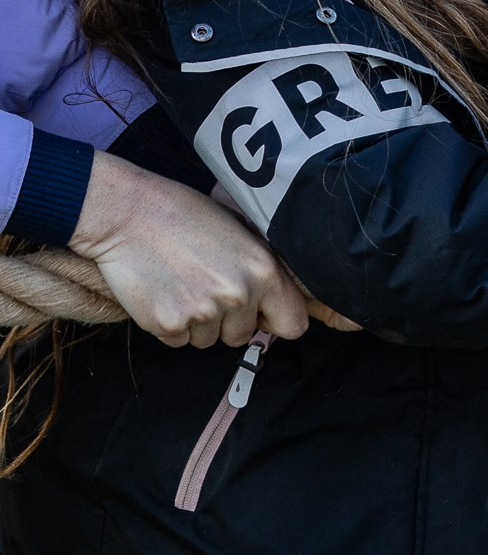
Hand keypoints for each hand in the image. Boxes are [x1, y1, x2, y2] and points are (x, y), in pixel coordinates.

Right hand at [71, 152, 308, 346]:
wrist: (127, 214)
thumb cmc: (184, 215)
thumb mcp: (240, 233)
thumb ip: (261, 270)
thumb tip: (274, 301)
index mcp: (264, 271)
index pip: (293, 325)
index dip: (276, 321)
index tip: (261, 314)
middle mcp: (238, 295)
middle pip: (242, 336)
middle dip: (227, 322)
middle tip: (205, 290)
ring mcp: (202, 312)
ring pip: (207, 340)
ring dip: (196, 324)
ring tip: (182, 286)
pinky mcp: (167, 324)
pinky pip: (177, 341)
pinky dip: (170, 325)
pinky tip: (162, 293)